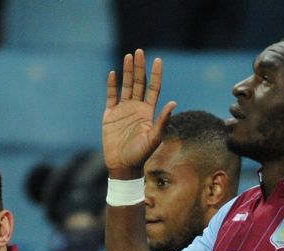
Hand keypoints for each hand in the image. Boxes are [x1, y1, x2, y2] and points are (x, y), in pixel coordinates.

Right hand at [103, 49, 175, 175]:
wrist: (123, 166)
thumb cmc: (141, 155)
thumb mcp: (154, 138)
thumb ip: (163, 121)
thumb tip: (173, 103)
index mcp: (148, 112)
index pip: (153, 89)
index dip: (156, 75)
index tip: (158, 60)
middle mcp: (136, 108)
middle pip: (139, 83)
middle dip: (140, 68)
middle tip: (140, 52)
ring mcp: (123, 110)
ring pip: (126, 86)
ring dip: (127, 72)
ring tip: (129, 57)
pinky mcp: (110, 114)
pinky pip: (111, 96)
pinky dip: (112, 85)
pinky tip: (113, 73)